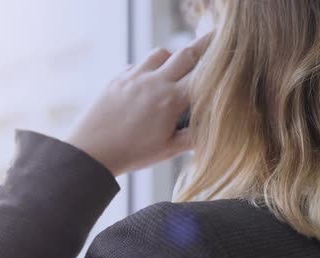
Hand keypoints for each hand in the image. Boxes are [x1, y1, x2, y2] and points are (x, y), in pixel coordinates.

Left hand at [65, 32, 211, 176]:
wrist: (90, 152)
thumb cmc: (130, 154)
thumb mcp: (167, 150)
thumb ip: (193, 137)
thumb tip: (213, 128)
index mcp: (171, 100)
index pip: (204, 73)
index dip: (220, 64)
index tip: (229, 58)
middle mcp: (154, 82)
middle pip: (186, 53)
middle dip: (204, 46)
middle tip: (215, 41)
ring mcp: (134, 77)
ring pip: (161, 53)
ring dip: (173, 57)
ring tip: (177, 68)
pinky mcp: (117, 79)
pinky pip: (139, 63)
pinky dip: (150, 67)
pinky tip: (150, 81)